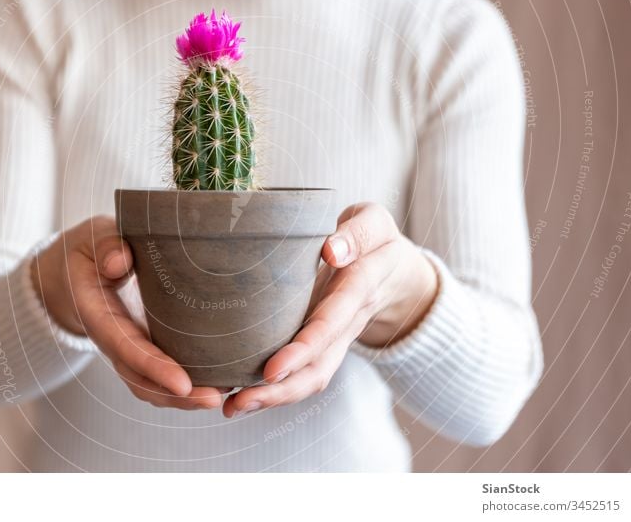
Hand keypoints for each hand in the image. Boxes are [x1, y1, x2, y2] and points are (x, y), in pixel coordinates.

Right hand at [30, 216, 225, 409]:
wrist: (70, 274)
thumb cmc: (87, 254)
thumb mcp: (91, 240)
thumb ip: (105, 246)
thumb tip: (121, 261)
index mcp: (97, 314)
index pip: (126, 346)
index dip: (153, 366)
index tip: (182, 383)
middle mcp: (111, 340)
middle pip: (140, 378)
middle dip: (175, 395)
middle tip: (213, 399)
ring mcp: (125, 349)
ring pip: (150, 385)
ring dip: (183, 399)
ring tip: (221, 397)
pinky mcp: (140, 348)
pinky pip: (158, 376)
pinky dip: (184, 388)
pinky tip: (215, 386)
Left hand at [223, 202, 438, 417]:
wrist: (398, 269)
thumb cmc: (377, 240)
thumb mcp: (374, 223)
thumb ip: (357, 233)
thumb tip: (332, 250)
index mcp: (359, 287)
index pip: (331, 323)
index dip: (303, 349)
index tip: (272, 368)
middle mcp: (348, 321)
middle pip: (320, 366)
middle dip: (282, 389)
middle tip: (240, 401)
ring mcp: (336, 338)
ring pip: (312, 377)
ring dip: (274, 397)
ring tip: (233, 407)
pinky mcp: (323, 345)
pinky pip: (303, 373)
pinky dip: (273, 389)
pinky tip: (239, 396)